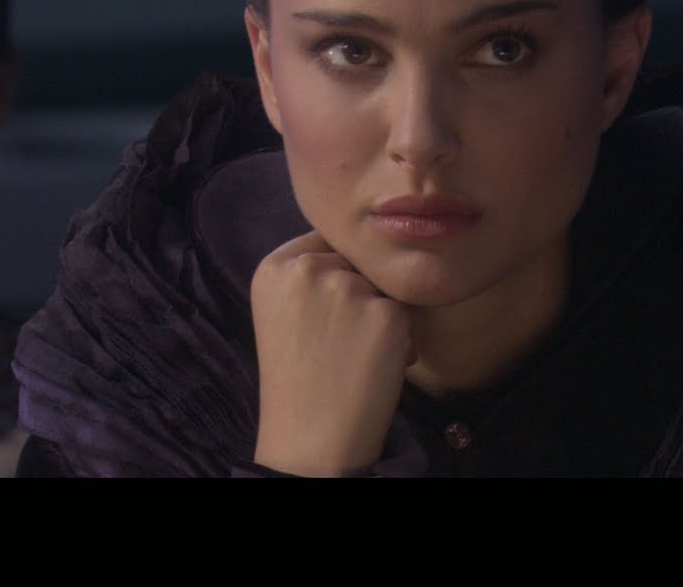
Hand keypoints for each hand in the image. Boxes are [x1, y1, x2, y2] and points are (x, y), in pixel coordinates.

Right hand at [250, 230, 414, 476]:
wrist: (310, 440)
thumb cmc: (298, 379)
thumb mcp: (282, 312)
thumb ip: (309, 273)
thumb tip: (359, 247)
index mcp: (274, 266)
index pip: (326, 242)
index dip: (337, 277)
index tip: (324, 316)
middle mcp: (307, 268)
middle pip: (358, 263)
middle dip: (361, 295)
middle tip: (339, 342)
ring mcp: (348, 289)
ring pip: (384, 287)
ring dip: (383, 317)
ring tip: (356, 356)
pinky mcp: (386, 314)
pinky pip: (408, 313)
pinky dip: (403, 340)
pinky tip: (377, 367)